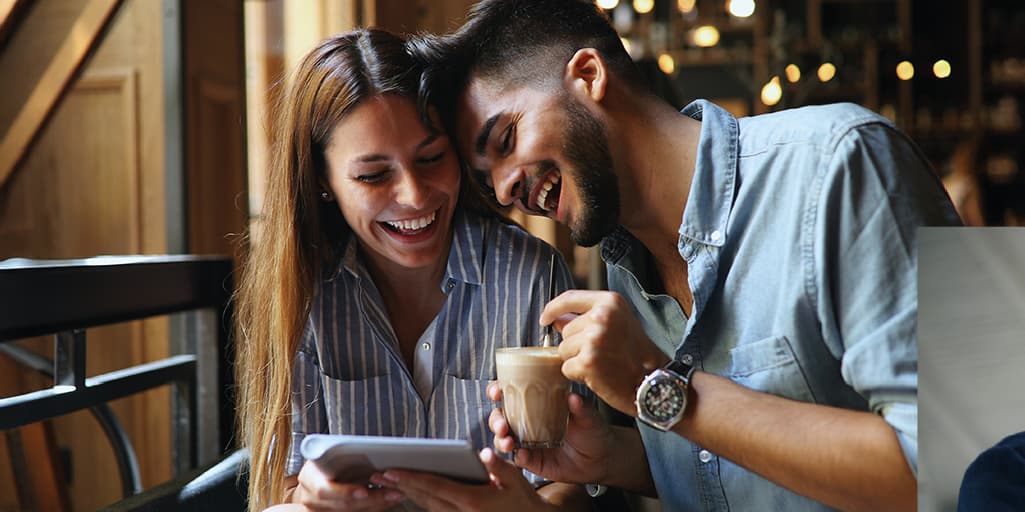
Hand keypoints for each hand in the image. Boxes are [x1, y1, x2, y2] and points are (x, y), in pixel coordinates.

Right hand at [294, 459, 403, 510]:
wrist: (315, 475)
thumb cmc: (325, 459)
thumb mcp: (327, 452)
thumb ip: (338, 452)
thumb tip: (363, 448)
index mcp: (309, 478)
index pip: (324, 490)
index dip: (345, 492)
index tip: (364, 491)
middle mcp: (311, 499)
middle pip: (344, 505)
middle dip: (371, 499)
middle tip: (394, 491)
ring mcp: (319, 511)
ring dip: (378, 504)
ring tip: (397, 494)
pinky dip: (375, 508)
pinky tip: (388, 500)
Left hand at [370, 448, 554, 511]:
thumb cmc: (522, 500)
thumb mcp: (516, 479)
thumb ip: (498, 466)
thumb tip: (483, 453)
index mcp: (472, 501)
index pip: (435, 487)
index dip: (412, 478)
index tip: (392, 470)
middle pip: (424, 498)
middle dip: (401, 485)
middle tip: (378, 474)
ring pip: (426, 508)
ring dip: (406, 494)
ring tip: (386, 483)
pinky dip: (419, 503)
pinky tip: (409, 494)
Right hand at [488, 384, 613, 484]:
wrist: (601, 459)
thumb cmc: (593, 430)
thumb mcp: (588, 416)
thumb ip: (580, 407)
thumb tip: (572, 397)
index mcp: (536, 404)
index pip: (511, 393)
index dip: (497, 391)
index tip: (496, 392)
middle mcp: (528, 422)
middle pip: (500, 417)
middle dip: (495, 420)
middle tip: (502, 425)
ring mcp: (528, 442)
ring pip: (504, 439)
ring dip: (500, 439)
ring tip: (508, 442)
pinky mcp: (533, 461)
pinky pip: (519, 458)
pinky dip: (517, 457)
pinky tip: (522, 455)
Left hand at [541, 290, 667, 414]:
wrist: (651, 381)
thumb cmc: (635, 354)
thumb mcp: (616, 323)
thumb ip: (587, 316)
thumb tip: (555, 318)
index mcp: (610, 302)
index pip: (569, 298)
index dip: (552, 309)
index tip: (544, 319)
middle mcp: (602, 316)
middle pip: (565, 330)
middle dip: (576, 344)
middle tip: (602, 353)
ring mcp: (594, 338)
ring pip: (563, 350)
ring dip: (576, 360)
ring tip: (601, 363)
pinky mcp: (588, 361)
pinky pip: (566, 368)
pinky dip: (577, 375)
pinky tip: (597, 375)